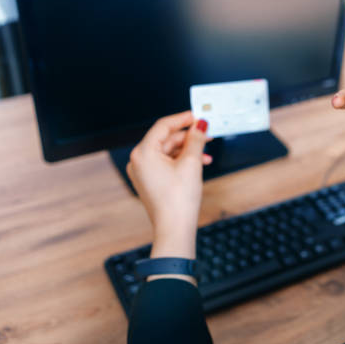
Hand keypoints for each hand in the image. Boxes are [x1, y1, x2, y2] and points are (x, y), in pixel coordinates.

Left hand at [126, 111, 210, 260]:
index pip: (163, 126)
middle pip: (166, 139)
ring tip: (206, 151)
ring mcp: (143, 172)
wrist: (175, 228)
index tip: (197, 115)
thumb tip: (200, 125)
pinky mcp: (150, 181)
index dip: (183, 118)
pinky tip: (199, 163)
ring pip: (168, 152)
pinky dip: (182, 161)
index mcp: (143, 153)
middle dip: (188, 136)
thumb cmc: (178, 200)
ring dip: (188, 150)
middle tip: (206, 132)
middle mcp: (139, 161)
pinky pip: (166, 163)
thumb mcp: (191, 163)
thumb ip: (196, 139)